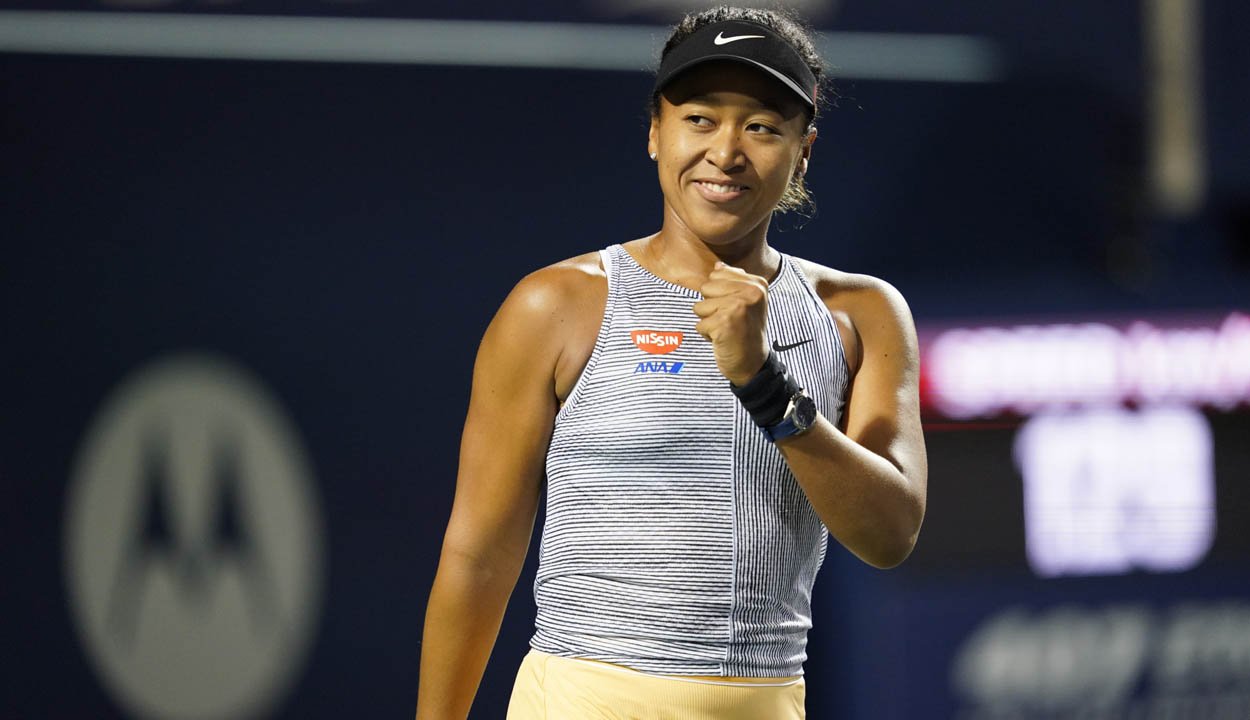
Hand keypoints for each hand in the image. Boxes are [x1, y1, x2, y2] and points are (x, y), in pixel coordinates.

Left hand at [693, 262, 769, 385]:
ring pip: (700, 306)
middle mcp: (750, 292)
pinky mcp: (724, 323)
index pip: (717, 274)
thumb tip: (718, 265)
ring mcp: (738, 306)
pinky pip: (699, 324)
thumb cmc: (745, 331)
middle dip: (711, 307)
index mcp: (757, 283)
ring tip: (725, 330)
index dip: (719, 294)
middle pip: (706, 288)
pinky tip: (722, 339)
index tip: (735, 309)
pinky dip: (707, 335)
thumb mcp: (746, 302)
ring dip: (708, 321)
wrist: (753, 363)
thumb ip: (732, 281)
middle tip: (729, 321)